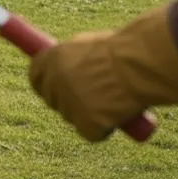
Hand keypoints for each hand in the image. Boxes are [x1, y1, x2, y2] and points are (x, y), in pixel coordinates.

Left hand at [29, 3, 177, 141]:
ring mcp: (70, 103)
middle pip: (52, 100)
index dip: (45, 84)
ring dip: (88, 115)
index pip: (35, 76)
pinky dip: (103, 130)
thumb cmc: (123, 50)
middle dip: (67, 102)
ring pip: (72, 117)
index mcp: (53, 59)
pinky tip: (118, 118)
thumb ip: (75, 58)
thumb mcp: (91, 45)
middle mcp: (55, 81)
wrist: (141, 65)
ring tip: (114, 103)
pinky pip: (91, 133)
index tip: (56, 89)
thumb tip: (69, 66)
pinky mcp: (87, 123)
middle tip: (90, 101)